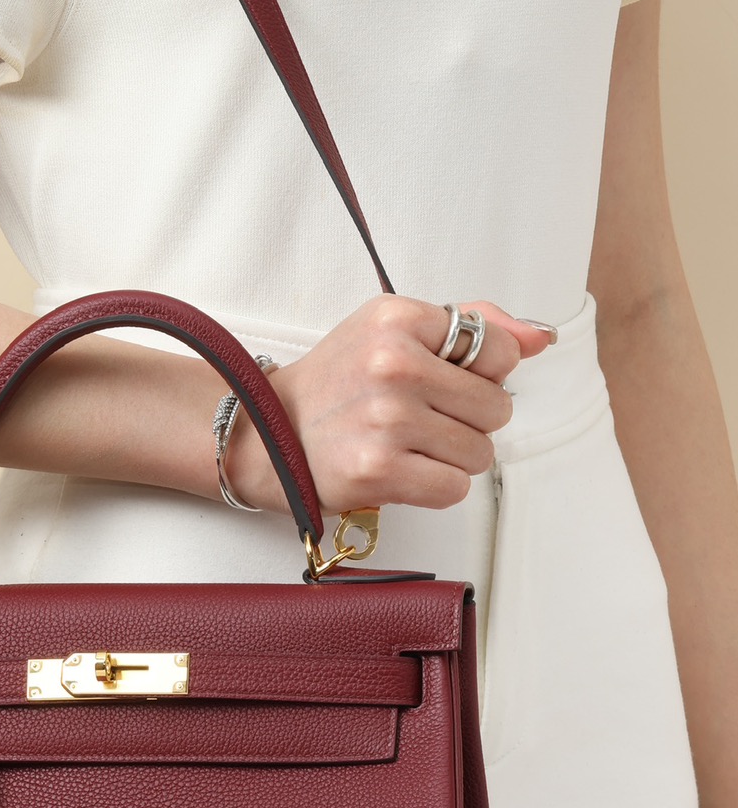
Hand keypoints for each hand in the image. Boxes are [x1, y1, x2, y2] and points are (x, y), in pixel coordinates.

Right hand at [226, 295, 553, 514]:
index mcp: (398, 319)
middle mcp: (393, 364)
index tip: (445, 379)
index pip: (501, 350)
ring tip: (408, 443)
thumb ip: (473, 325)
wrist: (268, 432)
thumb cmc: (337, 382)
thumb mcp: (394, 331)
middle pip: (497, 408)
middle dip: (469, 420)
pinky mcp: (379, 470)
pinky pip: (454, 488)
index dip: (483, 373)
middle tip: (422, 417)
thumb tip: (540, 337)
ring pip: (480, 452)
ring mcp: (387, 419)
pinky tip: (401, 468)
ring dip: (452, 457)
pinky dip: (434, 485)